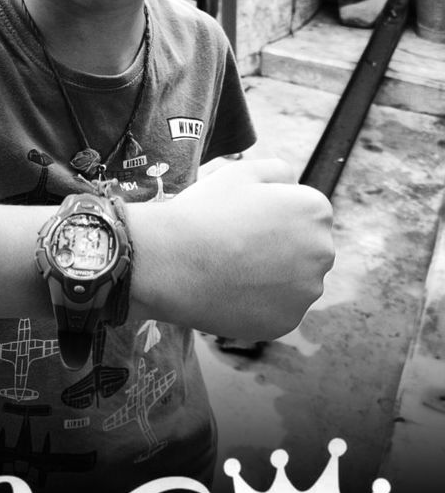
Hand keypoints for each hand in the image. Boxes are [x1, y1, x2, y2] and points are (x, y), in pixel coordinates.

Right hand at [130, 159, 334, 339]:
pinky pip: (277, 312)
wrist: (169, 263)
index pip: (304, 216)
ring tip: (232, 273)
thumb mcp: (241, 172)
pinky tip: (231, 295)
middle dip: (279, 251)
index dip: (271, 219)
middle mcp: (323, 252)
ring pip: (294, 285)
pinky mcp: (286, 322)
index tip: (244, 225)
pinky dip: (259, 307)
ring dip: (272, 280)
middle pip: (305, 252)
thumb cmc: (203, 213)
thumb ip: (279, 171)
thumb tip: (293, 184)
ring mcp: (306, 292)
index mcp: (316, 211)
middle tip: (237, 251)